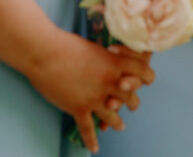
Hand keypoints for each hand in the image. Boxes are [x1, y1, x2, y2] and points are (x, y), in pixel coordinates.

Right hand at [24, 32, 154, 152]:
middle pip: (131, 97)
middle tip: (131, 105)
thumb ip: (106, 58)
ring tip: (120, 126)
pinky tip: (95, 148)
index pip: (143, 71)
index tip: (147, 81)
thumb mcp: (95, 48)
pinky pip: (88, 129)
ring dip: (117, 122)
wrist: (45, 53)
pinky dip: (92, 140)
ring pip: (114, 116)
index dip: (147, 77)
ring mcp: (95, 97)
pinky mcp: (79, 108)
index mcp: (116, 63)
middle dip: (132, 103)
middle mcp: (110, 82)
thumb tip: (112, 59)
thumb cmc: (67, 45)